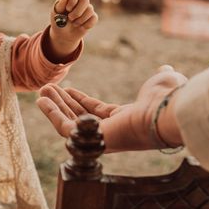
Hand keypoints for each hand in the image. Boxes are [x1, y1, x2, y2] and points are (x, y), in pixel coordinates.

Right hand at [36, 65, 187, 152]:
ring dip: (54, 105)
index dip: (81, 100)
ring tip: (42, 90)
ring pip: (69, 122)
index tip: (67, 89)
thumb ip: (161, 76)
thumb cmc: (167, 99)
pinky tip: (42, 100)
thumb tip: (166, 69)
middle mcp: (112, 131)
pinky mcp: (89, 139)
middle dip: (63, 102)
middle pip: (80, 117)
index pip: (98, 111)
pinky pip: (64, 127)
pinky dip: (51, 113)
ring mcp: (100, 137)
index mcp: (127, 120)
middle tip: (48, 89)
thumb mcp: (161, 81)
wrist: (165, 113)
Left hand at [48, 0, 97, 58]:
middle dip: (77, 12)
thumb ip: (60, 5)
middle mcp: (79, 0)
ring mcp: (87, 8)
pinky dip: (86, 25)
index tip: (68, 9)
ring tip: (74, 23)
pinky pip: (94, 18)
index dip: (73, 0)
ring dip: (80, 20)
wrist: (63, 35)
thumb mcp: (56, 14)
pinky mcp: (92, 16)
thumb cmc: (58, 22)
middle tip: (70, 18)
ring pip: (90, 9)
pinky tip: (80, 27)